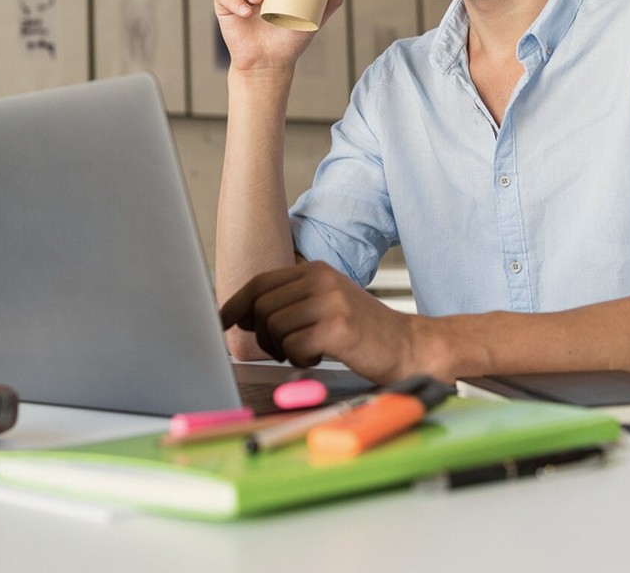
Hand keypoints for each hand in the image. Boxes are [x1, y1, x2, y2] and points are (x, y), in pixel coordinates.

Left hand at [218, 261, 423, 384]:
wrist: (409, 346)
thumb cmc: (363, 331)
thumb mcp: (326, 303)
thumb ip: (290, 302)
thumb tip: (243, 315)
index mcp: (315, 270)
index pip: (260, 283)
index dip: (234, 305)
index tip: (219, 321)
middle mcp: (322, 280)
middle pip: (262, 307)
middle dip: (263, 336)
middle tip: (282, 349)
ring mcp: (331, 302)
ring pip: (274, 327)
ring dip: (282, 349)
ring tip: (305, 351)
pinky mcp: (339, 328)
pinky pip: (293, 346)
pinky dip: (299, 358)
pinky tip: (317, 357)